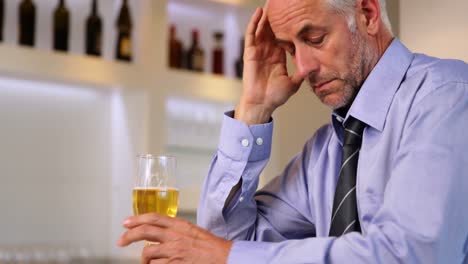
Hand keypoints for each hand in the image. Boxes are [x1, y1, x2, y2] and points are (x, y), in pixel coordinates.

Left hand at [117, 213, 232, 263]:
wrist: (223, 258)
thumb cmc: (210, 247)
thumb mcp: (192, 231)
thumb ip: (176, 230)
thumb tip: (160, 234)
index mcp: (179, 225)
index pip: (153, 217)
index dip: (137, 219)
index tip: (126, 222)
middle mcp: (174, 236)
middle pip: (144, 232)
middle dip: (128, 236)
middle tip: (121, 241)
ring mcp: (173, 251)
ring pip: (147, 254)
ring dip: (145, 259)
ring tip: (149, 262)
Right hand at [235, 6, 303, 124]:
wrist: (262, 103)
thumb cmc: (275, 96)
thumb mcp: (294, 83)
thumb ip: (303, 73)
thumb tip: (316, 67)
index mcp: (278, 58)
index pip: (283, 37)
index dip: (287, 26)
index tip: (294, 15)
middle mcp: (268, 52)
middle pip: (272, 30)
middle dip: (276, 17)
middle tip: (281, 4)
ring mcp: (258, 52)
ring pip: (262, 29)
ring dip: (266, 16)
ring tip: (270, 3)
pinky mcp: (250, 53)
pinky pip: (252, 35)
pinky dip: (254, 23)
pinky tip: (259, 12)